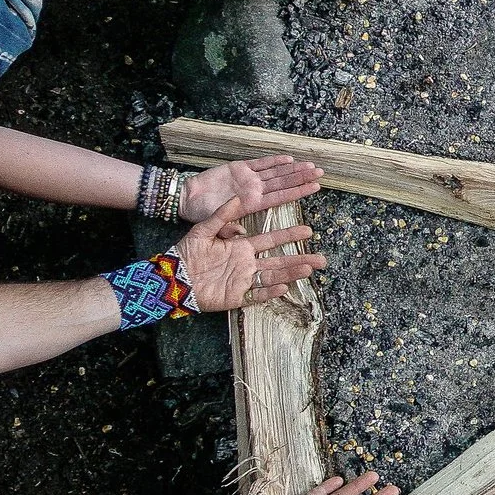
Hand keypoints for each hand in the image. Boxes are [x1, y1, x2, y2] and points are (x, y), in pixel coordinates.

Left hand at [173, 196, 327, 311]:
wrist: (172, 277)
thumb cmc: (187, 252)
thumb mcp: (204, 229)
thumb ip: (222, 215)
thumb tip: (240, 197)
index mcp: (242, 247)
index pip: (271, 240)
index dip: (289, 235)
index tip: (307, 230)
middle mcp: (247, 264)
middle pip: (279, 261)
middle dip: (300, 259)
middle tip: (322, 258)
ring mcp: (243, 281)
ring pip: (273, 277)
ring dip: (292, 274)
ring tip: (310, 269)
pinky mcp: (236, 297)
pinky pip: (257, 295)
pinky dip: (270, 292)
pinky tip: (285, 288)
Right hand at [176, 154, 323, 222]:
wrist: (186, 199)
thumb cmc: (201, 215)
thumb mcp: (215, 227)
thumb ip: (228, 229)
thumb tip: (240, 234)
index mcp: (252, 204)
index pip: (281, 196)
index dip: (298, 191)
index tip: (315, 187)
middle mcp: (254, 190)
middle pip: (283, 182)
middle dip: (301, 177)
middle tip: (320, 172)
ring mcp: (248, 179)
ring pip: (275, 172)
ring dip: (292, 168)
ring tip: (309, 165)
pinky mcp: (238, 167)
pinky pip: (259, 163)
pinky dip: (273, 160)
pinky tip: (288, 158)